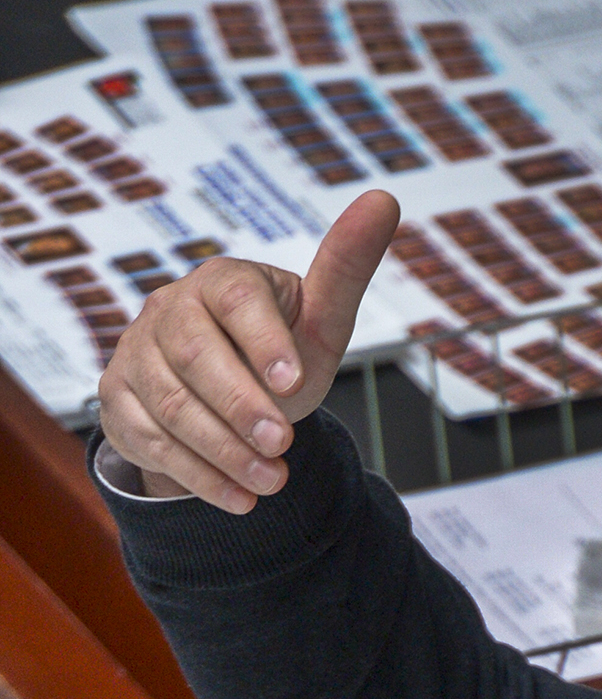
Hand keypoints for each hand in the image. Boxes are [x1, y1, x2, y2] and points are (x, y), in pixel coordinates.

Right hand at [96, 189, 400, 512]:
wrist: (230, 397)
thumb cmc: (280, 352)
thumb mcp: (320, 320)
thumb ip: (346, 267)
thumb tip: (385, 199)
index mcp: (222, 281)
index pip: (236, 301)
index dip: (263, 340)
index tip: (295, 381)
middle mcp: (169, 308)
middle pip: (193, 355)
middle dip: (240, 405)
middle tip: (282, 446)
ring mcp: (137, 353)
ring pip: (170, 403)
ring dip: (223, 450)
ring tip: (272, 483)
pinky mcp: (119, 400)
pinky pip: (150, 440)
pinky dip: (198, 475)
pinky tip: (240, 499)